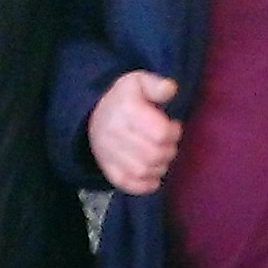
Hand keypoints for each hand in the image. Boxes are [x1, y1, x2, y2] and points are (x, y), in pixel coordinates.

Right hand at [86, 69, 182, 194]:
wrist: (94, 114)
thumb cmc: (124, 99)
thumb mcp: (138, 82)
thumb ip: (156, 85)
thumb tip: (171, 89)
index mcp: (125, 110)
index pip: (160, 133)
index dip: (173, 132)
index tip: (173, 127)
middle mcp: (114, 133)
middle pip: (153, 154)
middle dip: (169, 151)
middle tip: (169, 144)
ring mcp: (108, 153)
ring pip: (143, 170)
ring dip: (159, 167)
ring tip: (161, 157)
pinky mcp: (107, 169)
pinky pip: (128, 184)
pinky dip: (145, 185)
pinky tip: (153, 176)